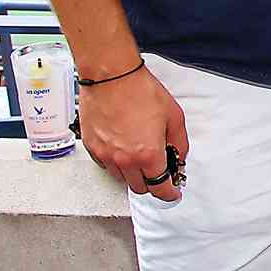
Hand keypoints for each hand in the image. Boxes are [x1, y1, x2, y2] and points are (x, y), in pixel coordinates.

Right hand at [77, 68, 189, 201]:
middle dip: (152, 183)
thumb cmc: (142, 92)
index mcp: (147, 155)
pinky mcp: (92, 148)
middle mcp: (124, 160)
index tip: (173, 194)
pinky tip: (124, 146)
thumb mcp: (174, 117)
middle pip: (139, 187)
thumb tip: (179, 158)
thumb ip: (179, 143)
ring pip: (121, 178)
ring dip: (133, 173)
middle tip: (159, 170)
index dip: (169, 194)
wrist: (112, 77)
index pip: (159, 188)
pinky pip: (106, 165)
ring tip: (140, 154)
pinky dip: (116, 162)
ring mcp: (105, 155)